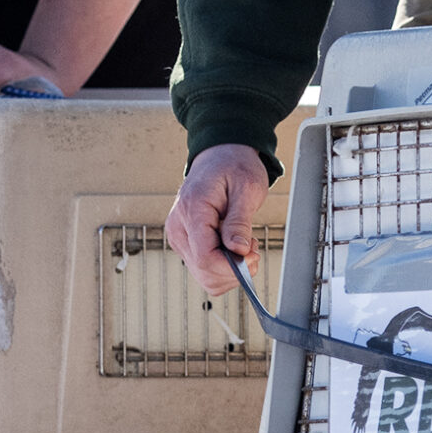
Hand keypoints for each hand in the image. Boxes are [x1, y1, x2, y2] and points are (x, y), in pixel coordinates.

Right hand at [167, 144, 272, 297]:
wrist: (220, 156)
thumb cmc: (234, 167)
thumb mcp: (246, 188)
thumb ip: (239, 221)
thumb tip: (238, 251)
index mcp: (192, 210)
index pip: (204, 257)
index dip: (231, 266)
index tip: (251, 255)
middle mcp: (179, 227)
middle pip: (204, 271)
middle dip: (234, 270)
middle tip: (252, 249)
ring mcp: (180, 237)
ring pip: (204, 276)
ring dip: (230, 270)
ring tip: (243, 244)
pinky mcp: (186, 243)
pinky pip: (204, 270)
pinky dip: (224, 268)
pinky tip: (233, 247)